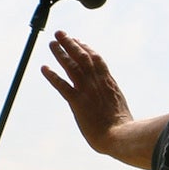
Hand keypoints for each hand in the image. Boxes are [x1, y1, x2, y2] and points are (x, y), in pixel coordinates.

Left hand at [41, 33, 135, 158]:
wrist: (121, 136)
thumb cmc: (124, 129)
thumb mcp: (120, 110)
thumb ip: (113, 104)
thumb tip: (115, 109)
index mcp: (110, 83)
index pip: (97, 60)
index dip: (86, 48)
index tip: (79, 41)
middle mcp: (97, 83)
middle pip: (82, 57)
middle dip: (71, 44)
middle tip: (60, 33)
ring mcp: (87, 91)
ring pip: (72, 67)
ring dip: (60, 53)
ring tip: (52, 43)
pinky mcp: (77, 102)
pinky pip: (62, 85)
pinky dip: (52, 76)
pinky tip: (44, 68)